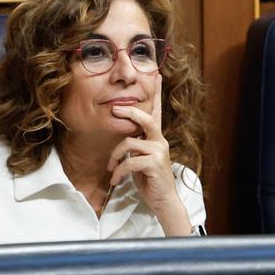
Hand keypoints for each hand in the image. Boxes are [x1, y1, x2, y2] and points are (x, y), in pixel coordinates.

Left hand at [107, 73, 192, 235]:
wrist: (163, 200)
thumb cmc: (149, 179)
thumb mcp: (140, 159)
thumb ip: (135, 146)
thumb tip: (123, 139)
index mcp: (156, 137)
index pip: (157, 110)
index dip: (157, 92)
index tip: (157, 74)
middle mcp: (160, 140)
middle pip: (146, 118)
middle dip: (130, 113)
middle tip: (114, 110)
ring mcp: (159, 151)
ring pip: (130, 142)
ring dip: (115, 157)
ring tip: (112, 169)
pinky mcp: (154, 163)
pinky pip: (129, 161)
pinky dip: (119, 171)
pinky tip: (116, 179)